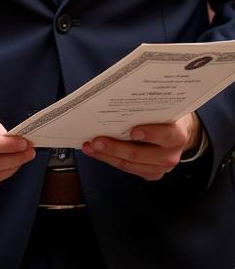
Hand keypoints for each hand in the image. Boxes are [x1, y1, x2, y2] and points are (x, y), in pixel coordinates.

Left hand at [81, 113, 202, 180]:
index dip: (150, 134)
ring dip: (107, 155)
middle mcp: (171, 154)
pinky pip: (128, 167)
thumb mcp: (162, 106)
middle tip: (96, 140)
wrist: (178, 130)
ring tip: (89, 146)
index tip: (132, 132)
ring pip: (131, 164)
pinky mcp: (152, 172)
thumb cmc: (166, 114)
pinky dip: (110, 159)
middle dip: (115, 147)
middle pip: (141, 154)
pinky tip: (96, 151)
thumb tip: (118, 96)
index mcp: (178, 134)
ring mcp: (161, 166)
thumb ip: (148, 105)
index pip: (167, 135)